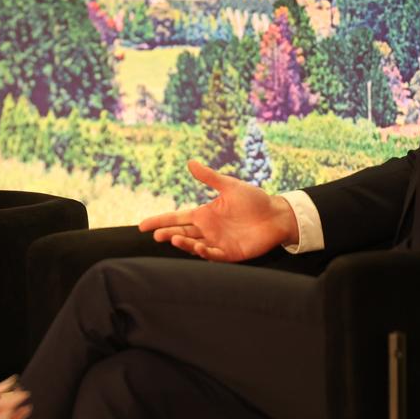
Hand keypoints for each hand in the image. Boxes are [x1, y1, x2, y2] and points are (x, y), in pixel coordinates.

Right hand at [138, 160, 298, 261]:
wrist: (277, 215)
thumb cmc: (254, 200)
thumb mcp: (229, 186)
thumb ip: (209, 177)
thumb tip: (190, 162)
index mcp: (205, 214)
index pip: (177, 218)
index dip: (160, 221)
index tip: (142, 225)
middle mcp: (208, 230)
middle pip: (181, 233)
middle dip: (167, 234)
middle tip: (156, 235)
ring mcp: (217, 243)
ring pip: (194, 245)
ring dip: (183, 243)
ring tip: (172, 238)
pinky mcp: (230, 253)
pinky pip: (213, 256)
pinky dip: (204, 253)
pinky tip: (197, 248)